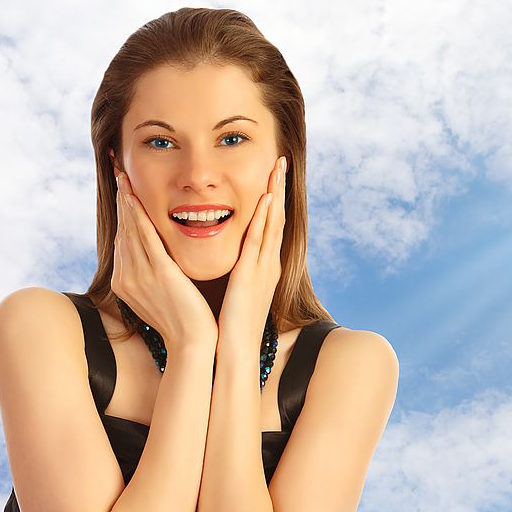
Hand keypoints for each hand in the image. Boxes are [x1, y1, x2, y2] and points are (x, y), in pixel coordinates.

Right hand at [112, 170, 217, 348]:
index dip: (122, 214)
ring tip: (123, 176)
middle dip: (120, 200)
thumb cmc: (185, 321)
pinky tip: (134, 196)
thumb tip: (155, 261)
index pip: (123, 239)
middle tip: (118, 173)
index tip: (122, 191)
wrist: (193, 343)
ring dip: (126, 201)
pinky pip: (145, 237)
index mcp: (125, 282)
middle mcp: (126, 276)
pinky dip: (138, 215)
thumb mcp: (161, 296)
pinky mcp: (158, 273)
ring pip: (130, 229)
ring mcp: (140, 275)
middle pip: (122, 230)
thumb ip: (154, 276)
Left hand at [217, 155, 287, 354]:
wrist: (235, 349)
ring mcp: (263, 268)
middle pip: (276, 219)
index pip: (270, 226)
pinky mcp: (252, 274)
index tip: (273, 177)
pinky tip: (267, 199)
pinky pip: (260, 241)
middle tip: (280, 161)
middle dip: (278, 189)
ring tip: (277, 169)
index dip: (273, 201)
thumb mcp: (236, 292)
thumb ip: (237, 274)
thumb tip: (232, 263)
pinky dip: (265, 219)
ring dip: (275, 194)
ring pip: (272, 224)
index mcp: (263, 267)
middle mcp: (268, 264)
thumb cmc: (231, 326)